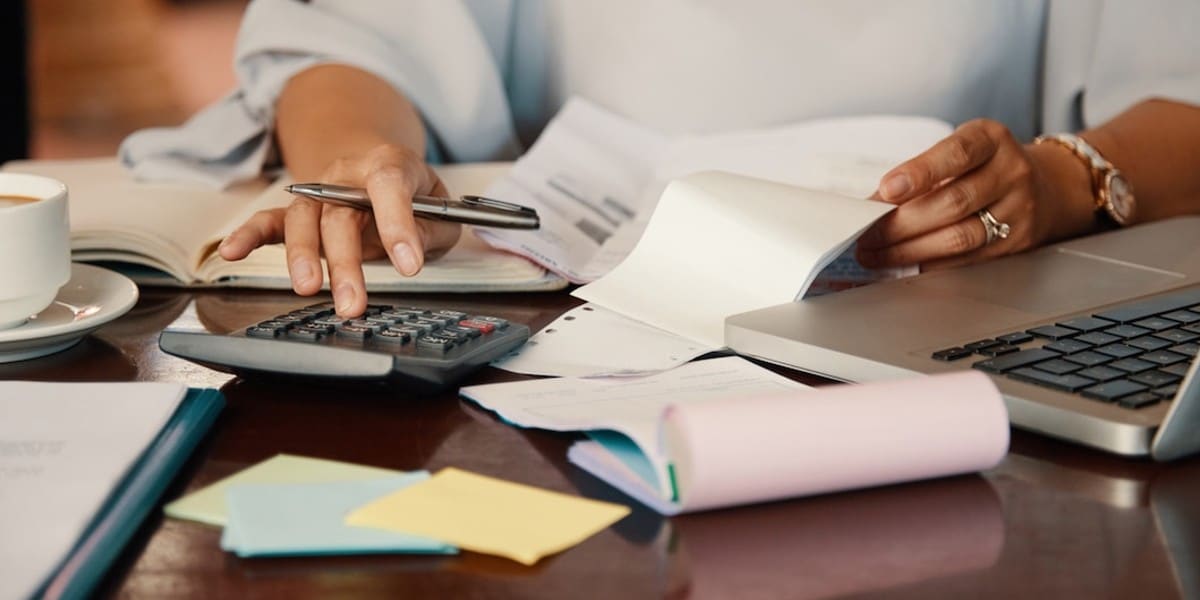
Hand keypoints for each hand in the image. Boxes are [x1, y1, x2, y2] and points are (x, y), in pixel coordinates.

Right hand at [217, 144, 461, 316]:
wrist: (383, 171)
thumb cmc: (416, 196)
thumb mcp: (441, 211)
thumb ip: (430, 229)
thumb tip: (410, 252)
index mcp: (389, 164)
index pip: (390, 186)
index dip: (398, 224)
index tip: (409, 265)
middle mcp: (346, 175)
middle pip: (340, 213)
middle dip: (346, 261)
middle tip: (353, 301)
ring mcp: (318, 192)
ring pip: (304, 221)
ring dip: (304, 257)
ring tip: (308, 289)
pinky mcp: (299, 212)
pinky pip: (269, 221)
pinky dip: (248, 235)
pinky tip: (231, 251)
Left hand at [855, 119, 1084, 270]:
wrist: (1047, 187)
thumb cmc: (985, 166)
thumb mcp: (959, 151)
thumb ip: (921, 172)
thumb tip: (873, 205)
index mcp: (991, 139)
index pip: (957, 154)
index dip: (920, 172)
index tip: (887, 188)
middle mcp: (1011, 172)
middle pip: (953, 202)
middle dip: (901, 223)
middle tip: (866, 235)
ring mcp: (1018, 210)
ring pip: (960, 236)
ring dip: (909, 250)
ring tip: (875, 254)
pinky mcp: (1016, 244)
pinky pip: (967, 259)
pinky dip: (929, 264)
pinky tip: (903, 264)